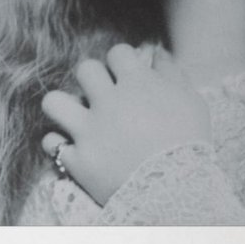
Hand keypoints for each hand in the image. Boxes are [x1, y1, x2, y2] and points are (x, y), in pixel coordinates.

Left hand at [40, 45, 211, 207]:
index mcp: (137, 83)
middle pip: (85, 69)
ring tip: (77, 116)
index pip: (118, 53)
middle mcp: (108, 101)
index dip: (124, 63)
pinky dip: (60, 143)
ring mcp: (89, 131)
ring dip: (64, 105)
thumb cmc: (191, 143)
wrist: (179, 189)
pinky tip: (74, 146)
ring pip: (54, 102)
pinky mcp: (78, 159)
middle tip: (107, 96)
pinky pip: (52, 143)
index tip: (130, 77)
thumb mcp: (192, 102)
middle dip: (95, 79)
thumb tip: (156, 53)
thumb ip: (173, 73)